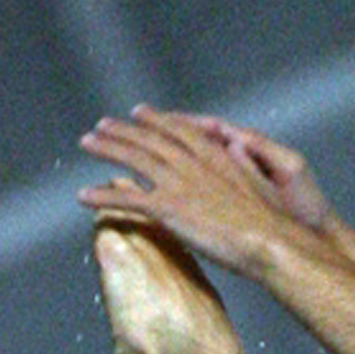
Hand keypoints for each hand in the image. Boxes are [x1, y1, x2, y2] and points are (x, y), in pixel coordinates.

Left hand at [79, 107, 336, 281]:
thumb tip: (238, 147)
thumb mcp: (259, 185)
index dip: (156, 119)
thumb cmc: (271, 224)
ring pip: (134, 159)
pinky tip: (82, 196)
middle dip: (123, 130)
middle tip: (102, 125)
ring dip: (107, 149)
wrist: (270, 242)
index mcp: (215, 157)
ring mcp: (180, 183)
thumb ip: (242, 165)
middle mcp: (193, 163)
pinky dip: (102, 196)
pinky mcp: (169, 208)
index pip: (178, 130)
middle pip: (150, 139)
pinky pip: (127, 200)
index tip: (139, 112)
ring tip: (87, 143)